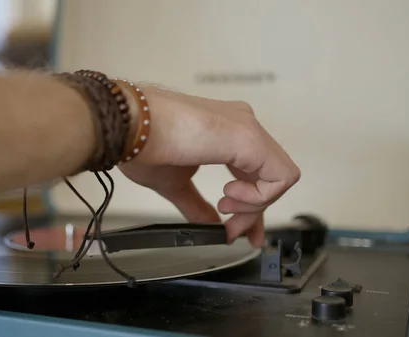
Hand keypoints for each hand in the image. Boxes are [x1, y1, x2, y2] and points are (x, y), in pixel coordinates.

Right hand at [118, 85, 299, 246]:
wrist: (129, 127)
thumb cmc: (142, 143)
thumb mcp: (175, 184)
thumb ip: (197, 205)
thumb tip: (210, 223)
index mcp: (226, 134)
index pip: (254, 175)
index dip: (251, 209)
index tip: (237, 232)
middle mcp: (241, 126)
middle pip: (268, 179)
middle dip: (252, 214)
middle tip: (231, 232)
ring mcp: (247, 129)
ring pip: (279, 178)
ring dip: (255, 206)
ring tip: (224, 209)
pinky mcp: (249, 137)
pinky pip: (279, 176)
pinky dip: (260, 197)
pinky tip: (230, 196)